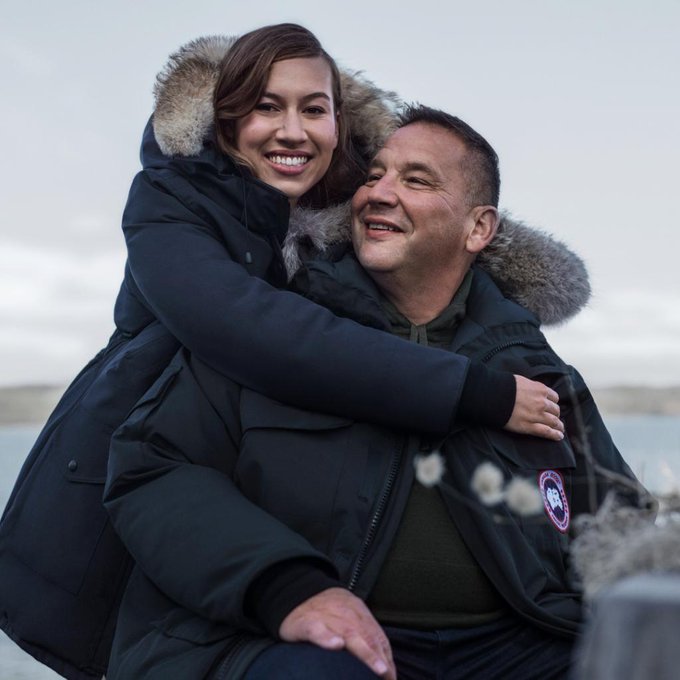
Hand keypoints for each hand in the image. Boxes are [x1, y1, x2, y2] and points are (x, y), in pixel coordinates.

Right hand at [279, 587, 395, 678]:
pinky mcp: (306, 623)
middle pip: (367, 635)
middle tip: (388, 675)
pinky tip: (336, 645)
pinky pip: (318, 629)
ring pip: (348, 633)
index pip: (377, 635)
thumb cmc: (324, 613)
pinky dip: (327, 637)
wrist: (293, 593)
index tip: (391, 677)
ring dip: (365, 651)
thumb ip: (362, 635)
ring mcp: (326, 616)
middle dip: (381, 657)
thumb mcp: (345, 617)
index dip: (387, 657)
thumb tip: (383, 666)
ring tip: (377, 668)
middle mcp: (345, 612)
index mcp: (357, 611)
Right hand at [504, 375, 563, 440]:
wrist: (493, 395)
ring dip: (558, 425)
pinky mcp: (529, 426)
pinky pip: (546, 432)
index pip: (554, 397)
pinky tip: (559, 436)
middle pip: (555, 410)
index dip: (552, 402)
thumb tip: (533, 390)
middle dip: (555, 414)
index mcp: (540, 390)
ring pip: (553, 422)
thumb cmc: (504, 387)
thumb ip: (531, 387)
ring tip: (559, 429)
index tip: (550, 406)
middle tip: (554, 418)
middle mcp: (541, 402)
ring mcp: (536, 415)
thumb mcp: (521, 381)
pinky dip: (554, 435)